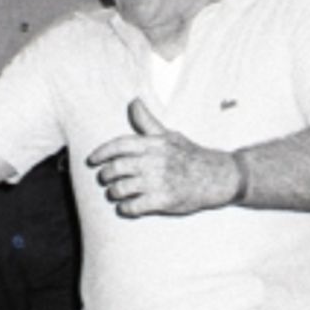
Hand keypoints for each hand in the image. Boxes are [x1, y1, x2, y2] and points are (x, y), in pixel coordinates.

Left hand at [86, 99, 240, 216]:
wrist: (217, 177)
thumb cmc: (190, 155)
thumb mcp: (170, 136)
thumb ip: (147, 123)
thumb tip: (134, 102)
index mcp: (154, 144)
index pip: (120, 145)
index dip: (102, 153)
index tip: (92, 160)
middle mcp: (154, 162)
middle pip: (116, 168)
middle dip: (105, 175)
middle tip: (104, 179)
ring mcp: (159, 182)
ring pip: (121, 188)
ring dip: (113, 192)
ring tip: (115, 193)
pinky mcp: (163, 201)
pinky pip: (134, 206)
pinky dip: (125, 208)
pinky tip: (126, 206)